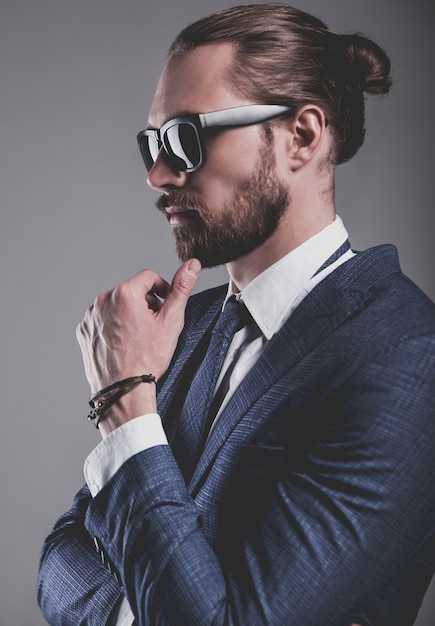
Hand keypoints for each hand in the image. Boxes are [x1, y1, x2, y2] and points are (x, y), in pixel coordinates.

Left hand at [76, 258, 200, 425]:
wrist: (124, 390)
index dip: (162, 290)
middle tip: (154, 327)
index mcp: (124, 294)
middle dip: (145, 304)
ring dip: (129, 314)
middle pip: (132, 291)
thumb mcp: (171, 321)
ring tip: (138, 337)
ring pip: (116, 305)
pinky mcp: (84, 330)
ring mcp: (91, 316)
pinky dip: (113, 326)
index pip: (149, 277)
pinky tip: (124, 343)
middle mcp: (103, 301)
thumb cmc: (148, 358)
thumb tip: (192, 265)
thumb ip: (182, 288)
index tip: (166, 307)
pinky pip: (102, 319)